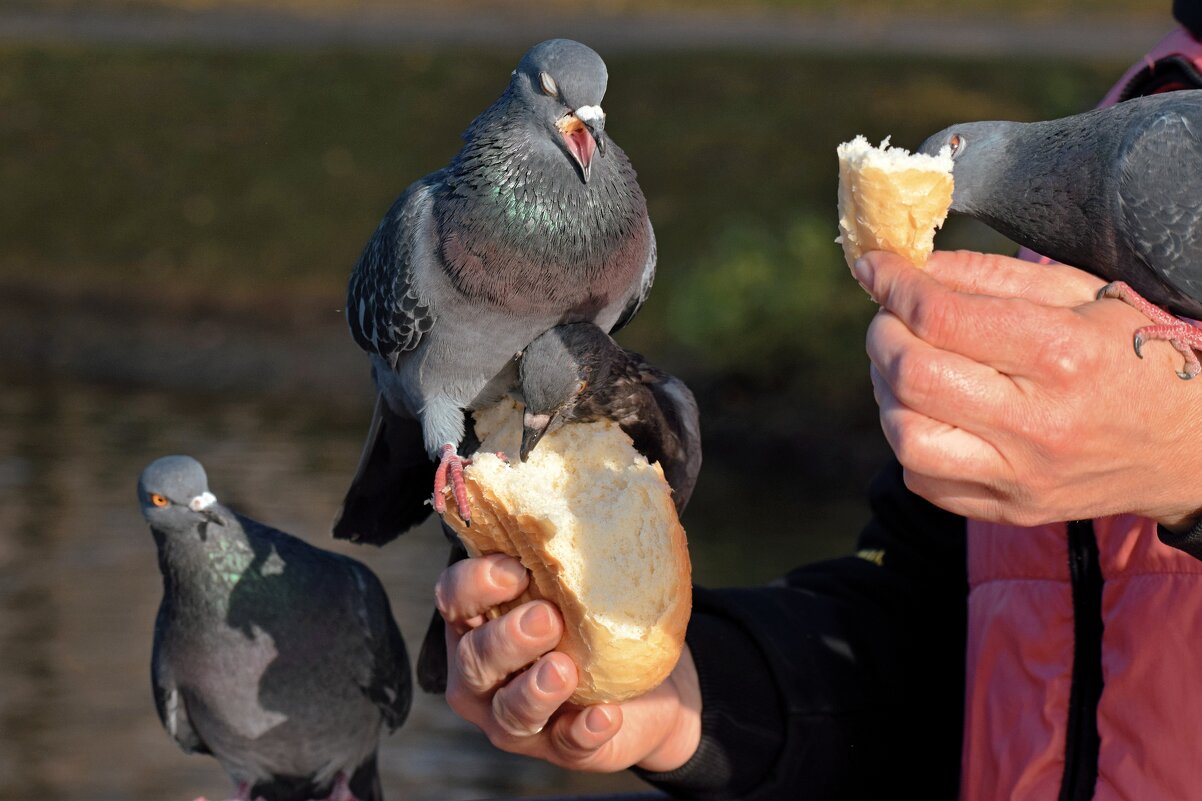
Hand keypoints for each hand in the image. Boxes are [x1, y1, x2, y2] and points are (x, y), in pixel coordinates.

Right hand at [436, 553, 700, 771]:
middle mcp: (483, 672)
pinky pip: (566, 745)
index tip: (513, 570)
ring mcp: (515, 717)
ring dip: (535, 690)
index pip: (453, 597)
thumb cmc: (596, 619)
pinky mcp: (560, 748)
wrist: (651, 684)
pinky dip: (583, 729)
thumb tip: (593, 478)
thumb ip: (566, 550)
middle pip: (475, 657)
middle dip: (506, 638)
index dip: (474, 584)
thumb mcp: (579, 583)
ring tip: (565, 670)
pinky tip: (604, 714)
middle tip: (546, 618)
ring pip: (509, 710)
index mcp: (479, 618)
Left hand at [856, 249, 1201, 530]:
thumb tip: (905, 268)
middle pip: (912, 376)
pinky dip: (907, 436)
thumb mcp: (1077, 295)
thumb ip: (987, 276)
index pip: (942, 317)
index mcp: (1061, 354)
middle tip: (889, 318)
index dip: (894, 286)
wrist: (1186, 446)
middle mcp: (1038, 423)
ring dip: (886, 391)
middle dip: (882, 335)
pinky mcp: (1009, 510)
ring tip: (904, 364)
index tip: (875, 267)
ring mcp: (1021, 477)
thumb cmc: (1129, 354)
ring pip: (904, 436)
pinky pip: (920, 479)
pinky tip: (929, 410)